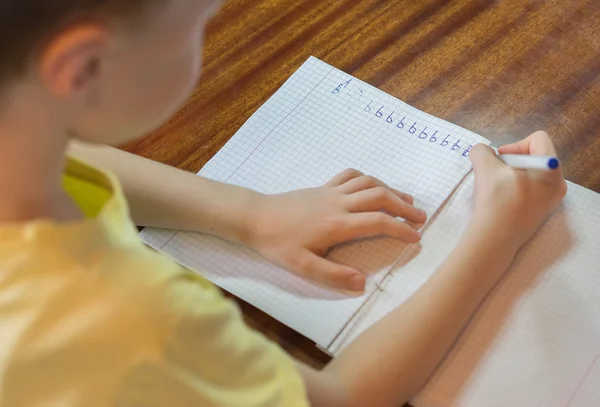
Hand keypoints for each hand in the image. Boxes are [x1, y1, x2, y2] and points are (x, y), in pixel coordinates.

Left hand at [247, 169, 426, 291]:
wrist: (255, 216)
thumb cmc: (277, 243)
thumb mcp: (302, 266)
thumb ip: (333, 275)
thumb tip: (362, 283)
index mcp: (337, 224)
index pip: (378, 223)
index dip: (400, 229)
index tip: (416, 238)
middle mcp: (339, 203)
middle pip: (380, 197)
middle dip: (404, 207)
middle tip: (421, 217)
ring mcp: (331, 191)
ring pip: (368, 183)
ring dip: (390, 190)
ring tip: (407, 200)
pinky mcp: (323, 187)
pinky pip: (351, 176)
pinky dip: (368, 178)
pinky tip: (374, 186)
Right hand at [469, 131, 566, 251]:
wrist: (494, 238)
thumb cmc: (495, 201)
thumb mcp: (484, 168)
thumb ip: (482, 151)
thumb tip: (483, 152)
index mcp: (551, 169)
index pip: (537, 140)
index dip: (515, 145)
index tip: (498, 159)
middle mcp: (558, 183)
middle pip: (536, 157)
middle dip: (512, 161)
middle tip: (495, 172)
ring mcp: (552, 200)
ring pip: (532, 174)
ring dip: (512, 174)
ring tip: (497, 186)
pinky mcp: (542, 212)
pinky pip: (532, 189)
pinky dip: (516, 189)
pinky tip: (502, 199)